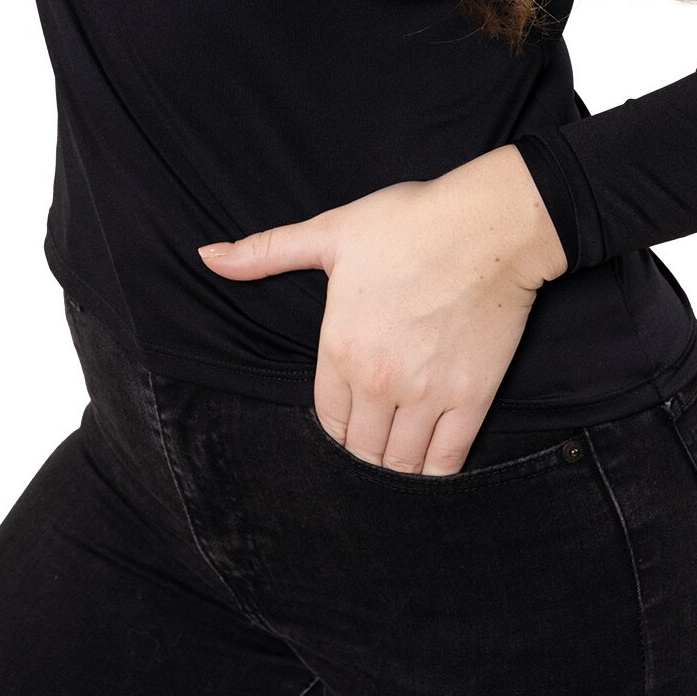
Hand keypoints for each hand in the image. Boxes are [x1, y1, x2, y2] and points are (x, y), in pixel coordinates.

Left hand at [197, 145, 569, 474]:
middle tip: (371, 444)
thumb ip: (266, 252)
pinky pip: (446, 461)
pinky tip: (430, 467)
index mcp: (340, 348)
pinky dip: (435, 474)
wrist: (489, 225)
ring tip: (396, 457)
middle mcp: (378, 382)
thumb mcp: (331, 232)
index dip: (336, 424)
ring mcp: (426, 395)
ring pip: (399, 464)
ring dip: (393, 468)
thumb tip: (207, 255)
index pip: (327, 419)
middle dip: (362, 451)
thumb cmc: (409, 221)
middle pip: (360, 449)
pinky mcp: (470, 399)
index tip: (346, 421)